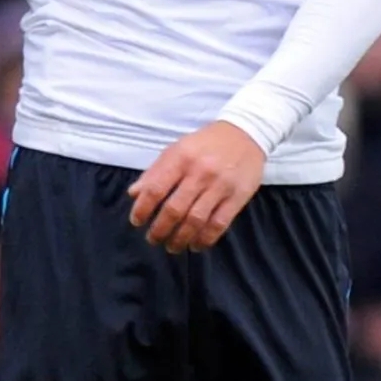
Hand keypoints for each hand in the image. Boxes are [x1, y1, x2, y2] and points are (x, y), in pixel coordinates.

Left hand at [128, 122, 266, 251]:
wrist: (246, 133)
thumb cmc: (206, 143)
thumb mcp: (177, 149)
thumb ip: (155, 171)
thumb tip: (134, 194)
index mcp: (181, 157)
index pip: (155, 189)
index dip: (142, 209)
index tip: (137, 221)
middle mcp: (200, 172)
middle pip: (175, 209)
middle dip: (160, 230)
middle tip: (153, 239)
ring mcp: (220, 186)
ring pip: (196, 220)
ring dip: (180, 239)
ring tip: (172, 246)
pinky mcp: (237, 197)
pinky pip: (218, 224)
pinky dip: (205, 239)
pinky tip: (196, 245)